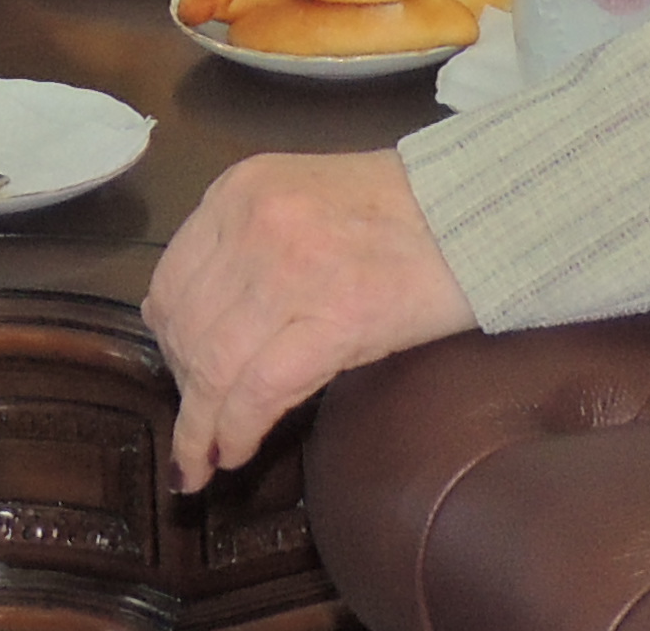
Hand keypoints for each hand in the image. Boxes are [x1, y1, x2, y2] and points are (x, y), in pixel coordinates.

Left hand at [144, 151, 475, 489]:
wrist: (479, 213)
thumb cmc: (399, 214)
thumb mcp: (298, 204)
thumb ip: (243, 247)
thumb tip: (191, 323)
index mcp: (240, 190)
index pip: (171, 281)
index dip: (170, 344)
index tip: (182, 377)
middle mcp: (254, 221)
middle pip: (185, 329)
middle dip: (187, 389)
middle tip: (199, 426)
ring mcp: (291, 266)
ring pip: (212, 366)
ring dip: (199, 427)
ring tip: (203, 459)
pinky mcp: (335, 315)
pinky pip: (258, 390)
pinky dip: (234, 432)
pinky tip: (233, 454)